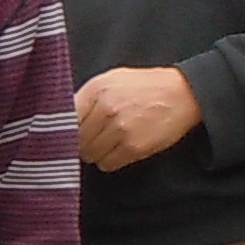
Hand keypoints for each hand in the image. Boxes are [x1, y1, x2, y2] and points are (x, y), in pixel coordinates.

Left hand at [75, 64, 205, 173]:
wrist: (183, 93)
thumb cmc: (144, 86)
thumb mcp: (110, 80)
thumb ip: (86, 96)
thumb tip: (62, 116)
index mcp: (96, 90)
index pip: (64, 118)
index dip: (62, 128)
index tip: (62, 133)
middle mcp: (106, 109)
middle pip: (75, 139)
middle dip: (79, 141)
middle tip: (89, 139)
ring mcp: (120, 130)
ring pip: (89, 154)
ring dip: (94, 153)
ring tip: (106, 143)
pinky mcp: (135, 147)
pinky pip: (108, 164)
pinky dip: (109, 161)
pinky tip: (117, 151)